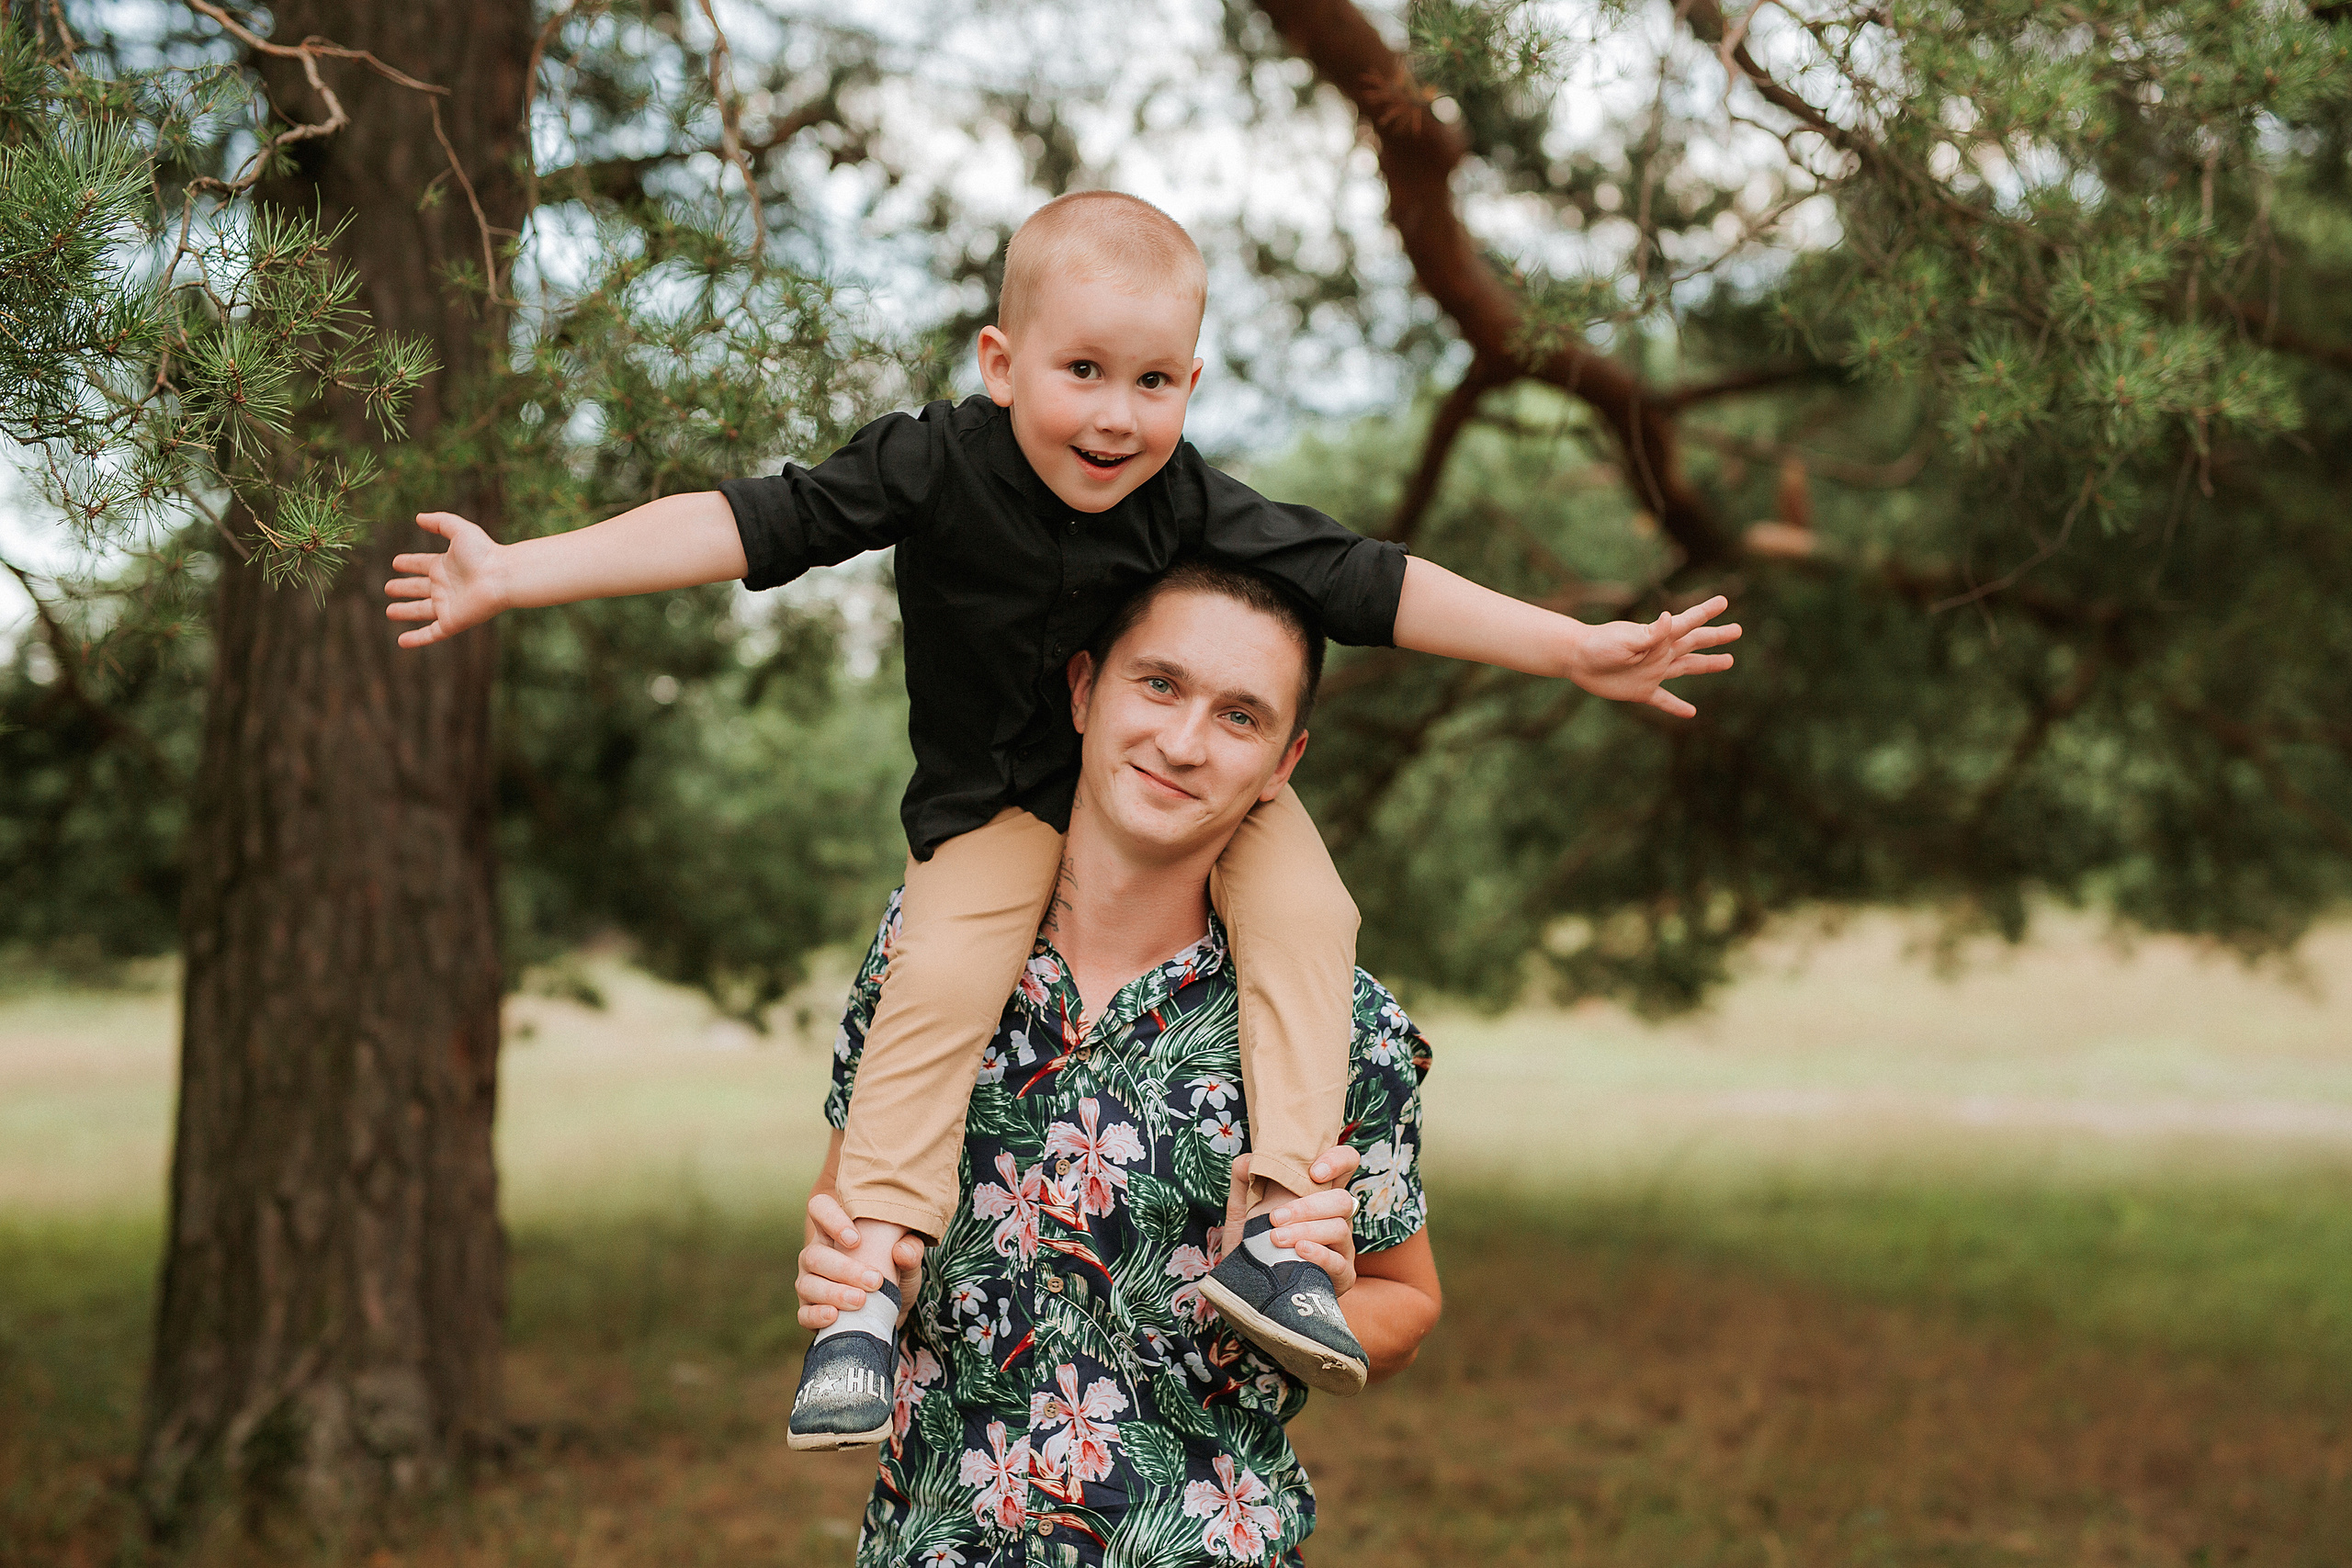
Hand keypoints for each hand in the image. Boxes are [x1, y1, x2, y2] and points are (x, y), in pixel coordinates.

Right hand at [384, 512, 509, 648]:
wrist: (501, 577)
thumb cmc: (484, 553)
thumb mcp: (459, 531)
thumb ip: (440, 522)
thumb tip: (419, 517)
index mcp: (445, 566)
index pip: (422, 564)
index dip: (409, 563)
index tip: (396, 563)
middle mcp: (445, 586)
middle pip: (419, 588)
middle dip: (404, 588)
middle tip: (388, 588)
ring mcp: (448, 605)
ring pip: (421, 611)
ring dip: (405, 612)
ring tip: (390, 611)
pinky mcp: (452, 622)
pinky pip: (431, 634)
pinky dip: (416, 639)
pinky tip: (401, 641)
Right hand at [797, 1190, 924, 1330]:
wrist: (889, 1313)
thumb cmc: (894, 1276)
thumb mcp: (909, 1262)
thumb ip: (911, 1251)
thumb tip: (903, 1250)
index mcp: (835, 1231)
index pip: (820, 1208)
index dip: (831, 1218)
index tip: (856, 1239)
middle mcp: (816, 1254)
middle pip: (814, 1254)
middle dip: (845, 1269)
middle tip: (875, 1281)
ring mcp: (809, 1283)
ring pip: (808, 1284)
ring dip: (835, 1293)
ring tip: (861, 1301)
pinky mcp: (808, 1311)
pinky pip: (804, 1313)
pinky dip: (817, 1315)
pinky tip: (834, 1316)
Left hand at [1215, 1146, 1363, 1295]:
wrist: (1250, 1292)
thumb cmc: (1254, 1250)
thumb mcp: (1242, 1216)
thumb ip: (1243, 1184)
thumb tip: (1247, 1158)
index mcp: (1318, 1198)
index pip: (1346, 1166)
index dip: (1338, 1160)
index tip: (1313, 1171)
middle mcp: (1335, 1220)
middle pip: (1343, 1199)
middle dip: (1308, 1207)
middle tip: (1275, 1218)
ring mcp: (1342, 1248)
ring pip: (1339, 1228)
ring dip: (1306, 1230)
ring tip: (1276, 1239)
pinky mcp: (1342, 1277)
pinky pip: (1339, 1262)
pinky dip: (1319, 1254)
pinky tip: (1300, 1251)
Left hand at [1562, 594, 1741, 717]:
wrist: (1577, 659)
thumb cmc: (1600, 645)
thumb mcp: (1626, 639)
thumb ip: (1650, 634)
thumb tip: (1668, 618)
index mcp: (1659, 638)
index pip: (1689, 623)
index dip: (1706, 612)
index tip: (1724, 601)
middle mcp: (1661, 653)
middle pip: (1695, 644)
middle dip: (1716, 637)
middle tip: (1737, 630)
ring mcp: (1653, 672)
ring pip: (1687, 668)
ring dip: (1708, 665)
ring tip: (1728, 661)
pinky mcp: (1641, 690)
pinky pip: (1663, 700)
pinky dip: (1676, 706)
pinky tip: (1691, 713)